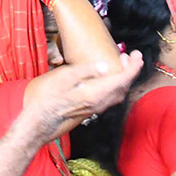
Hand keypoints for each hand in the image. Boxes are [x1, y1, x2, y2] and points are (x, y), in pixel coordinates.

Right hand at [20, 51, 142, 144]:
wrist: (37, 121)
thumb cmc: (46, 97)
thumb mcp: (63, 77)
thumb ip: (85, 71)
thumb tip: (105, 65)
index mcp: (95, 93)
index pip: (122, 80)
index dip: (133, 67)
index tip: (138, 55)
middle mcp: (99, 103)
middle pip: (123, 88)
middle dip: (130, 71)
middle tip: (129, 56)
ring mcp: (94, 109)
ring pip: (118, 94)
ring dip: (123, 79)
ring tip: (120, 64)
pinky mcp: (89, 111)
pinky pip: (110, 98)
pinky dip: (115, 86)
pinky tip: (106, 80)